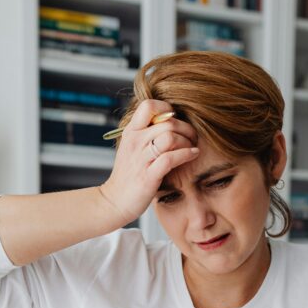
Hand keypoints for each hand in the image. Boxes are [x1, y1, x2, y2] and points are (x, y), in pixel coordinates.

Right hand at [98, 99, 198, 224]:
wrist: (114, 202)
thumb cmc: (128, 176)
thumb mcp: (133, 148)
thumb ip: (146, 133)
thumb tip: (169, 120)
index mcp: (131, 132)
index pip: (148, 106)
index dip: (166, 109)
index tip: (175, 120)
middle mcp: (135, 142)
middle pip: (167, 122)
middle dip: (186, 128)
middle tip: (192, 136)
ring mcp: (141, 159)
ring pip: (170, 137)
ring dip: (187, 141)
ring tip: (192, 146)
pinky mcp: (148, 176)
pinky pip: (170, 158)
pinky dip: (186, 154)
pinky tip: (193, 155)